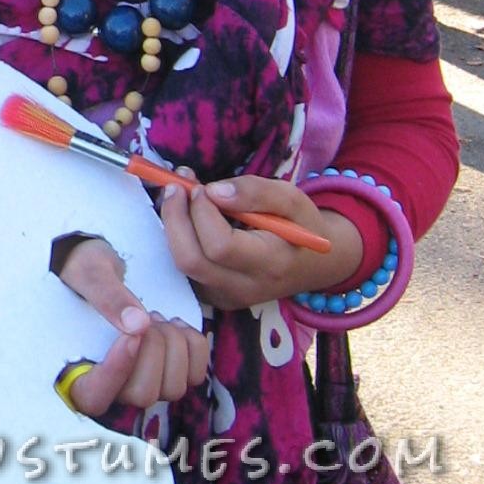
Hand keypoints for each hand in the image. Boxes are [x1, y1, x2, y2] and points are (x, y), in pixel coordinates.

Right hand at [55, 233, 210, 416]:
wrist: (105, 267)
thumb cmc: (87, 269)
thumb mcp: (90, 272)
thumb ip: (108, 296)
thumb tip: (138, 325)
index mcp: (77, 371)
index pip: (94, 397)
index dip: (115, 373)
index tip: (129, 337)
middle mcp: (114, 387)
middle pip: (142, 395)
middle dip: (154, 352)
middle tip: (146, 316)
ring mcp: (146, 383)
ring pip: (173, 389)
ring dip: (174, 347)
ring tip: (156, 317)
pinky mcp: (172, 372)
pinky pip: (195, 375)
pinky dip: (194, 346)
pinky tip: (176, 324)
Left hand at [160, 174, 361, 310]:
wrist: (312, 264)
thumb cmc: (301, 225)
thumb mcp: (291, 198)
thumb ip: (255, 191)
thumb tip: (213, 191)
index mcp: (270, 265)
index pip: (220, 246)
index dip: (202, 212)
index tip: (202, 187)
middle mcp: (244, 288)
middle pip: (190, 261)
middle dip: (174, 218)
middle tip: (176, 186)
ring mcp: (225, 297)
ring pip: (180, 266)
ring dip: (171, 226)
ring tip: (179, 194)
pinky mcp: (212, 296)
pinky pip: (182, 269)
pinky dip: (177, 238)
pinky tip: (186, 215)